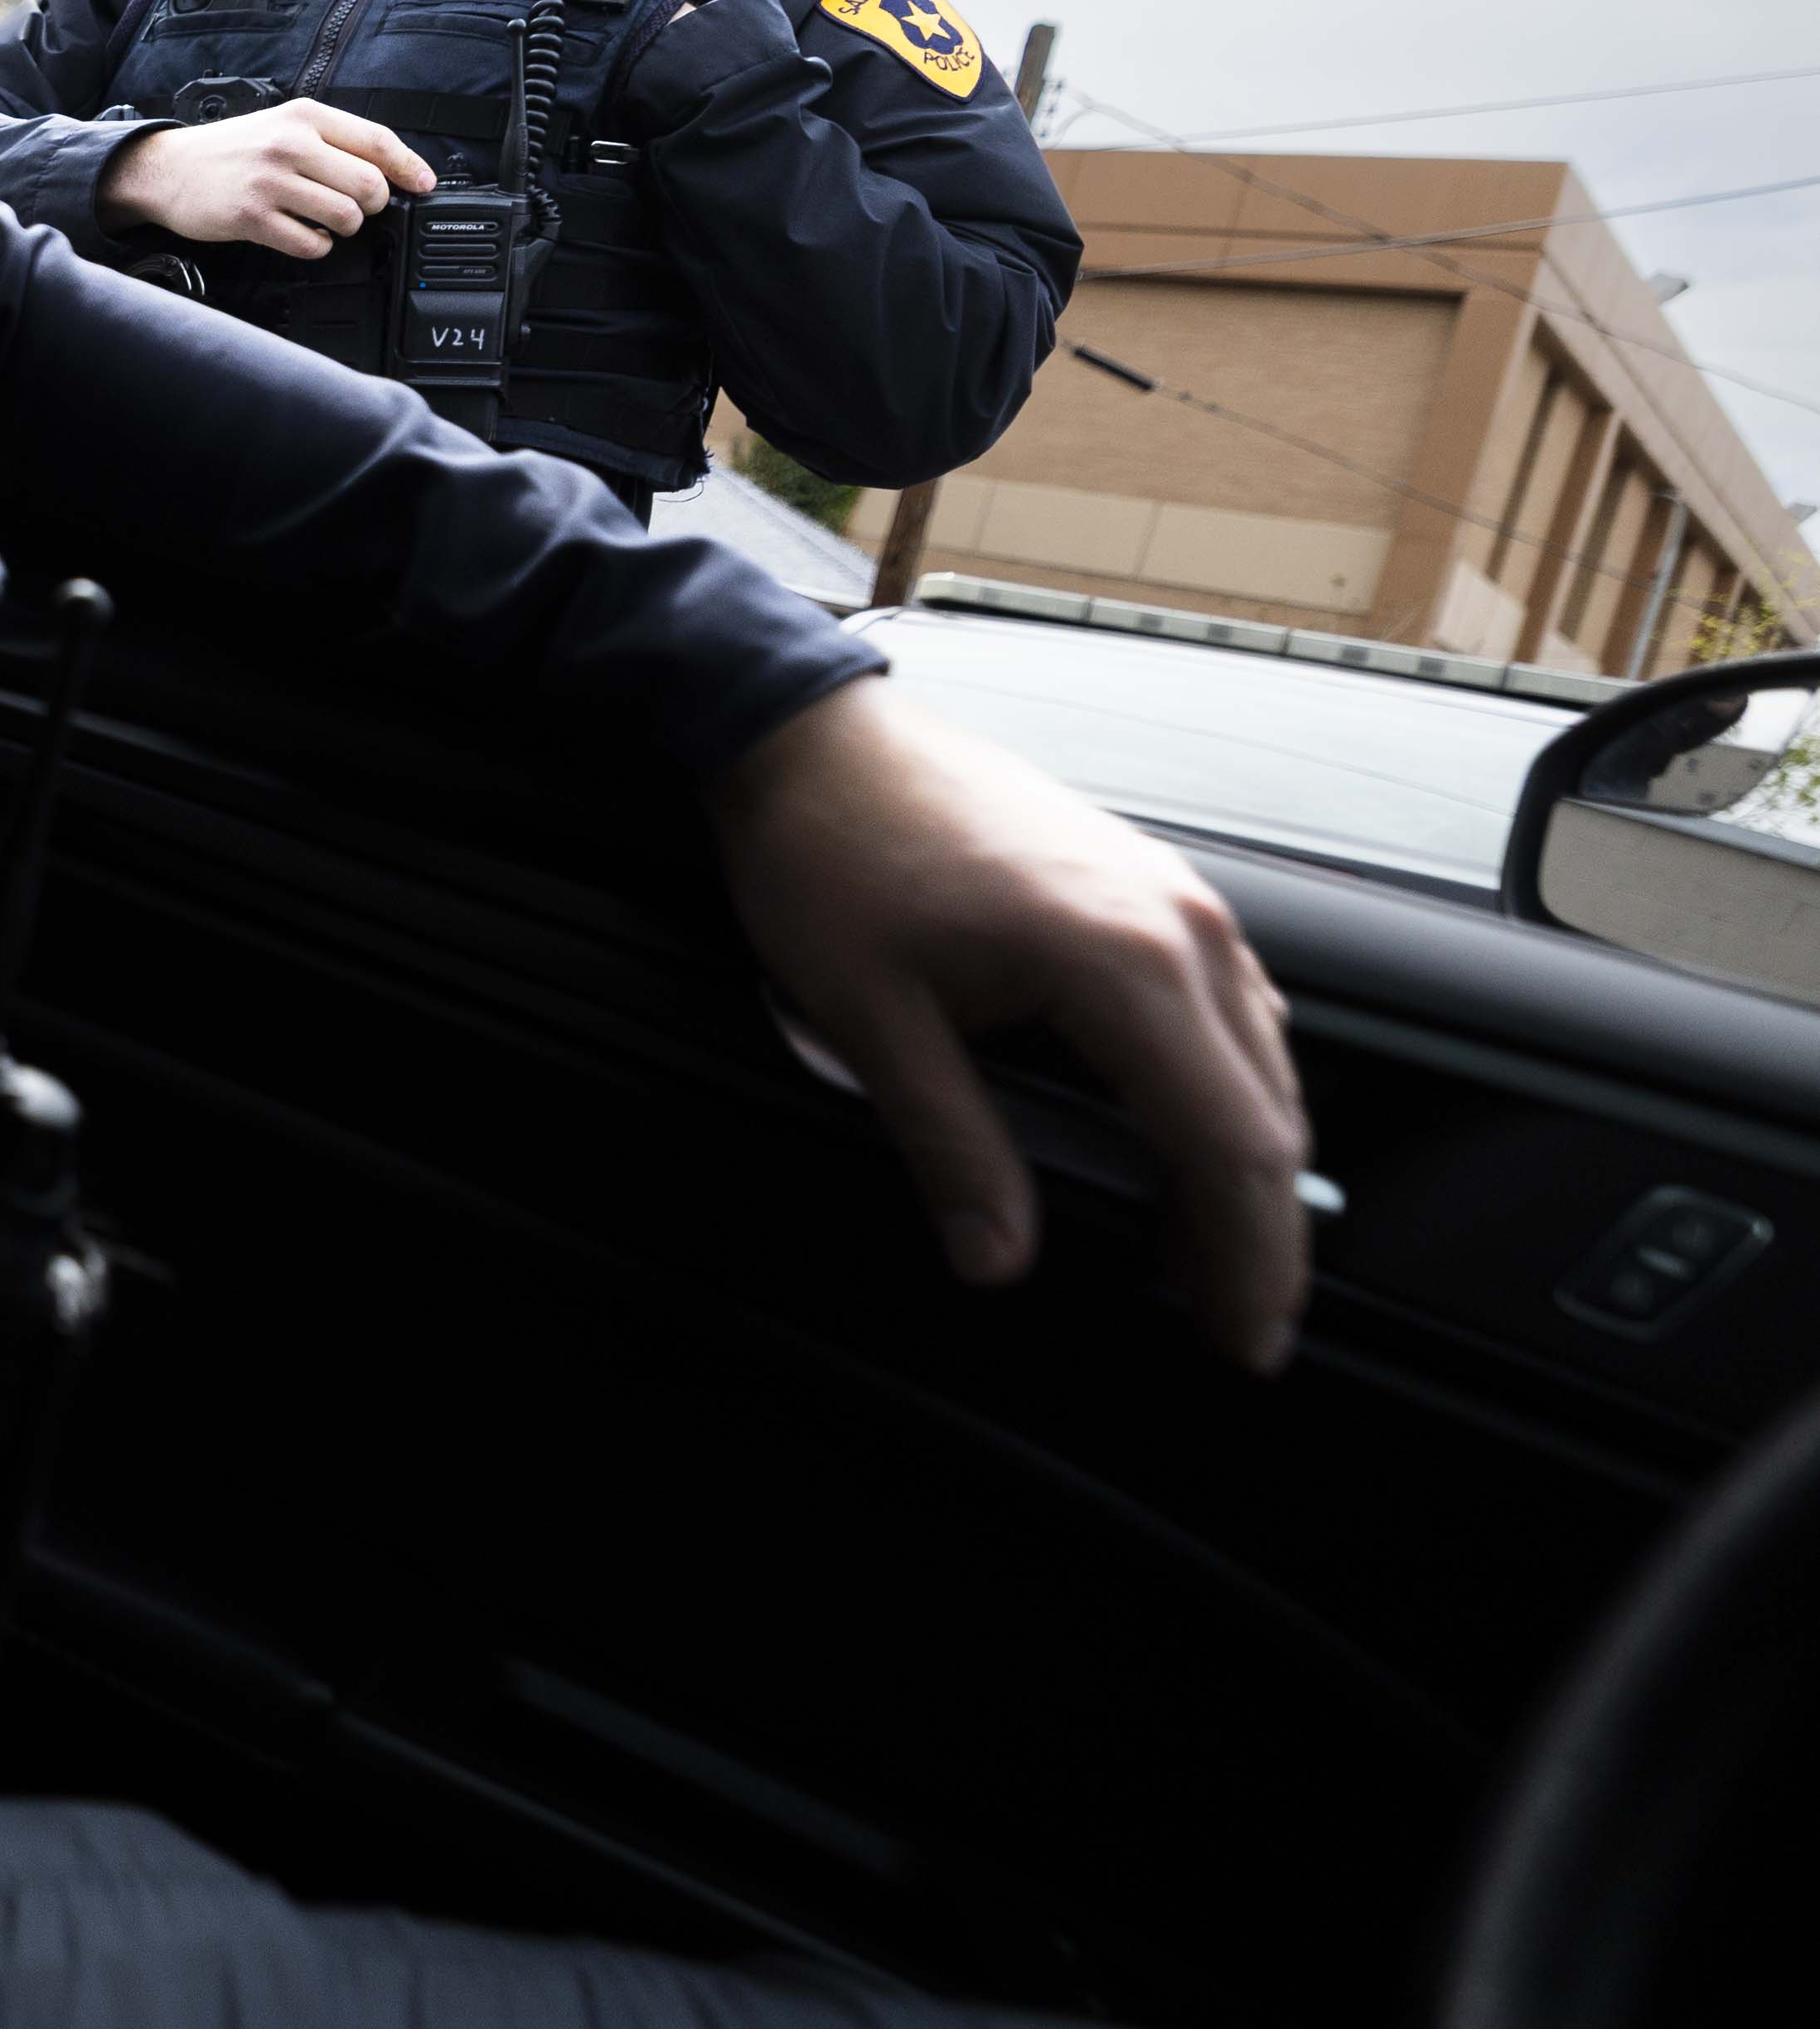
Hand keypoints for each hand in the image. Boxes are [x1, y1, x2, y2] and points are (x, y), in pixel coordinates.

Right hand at [95, 100, 434, 256]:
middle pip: (370, 184)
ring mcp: (270, 181)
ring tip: (324, 220)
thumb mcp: (282, 125)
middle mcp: (290, 144)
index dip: (410, 167)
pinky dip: (316, 247)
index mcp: (305, 116)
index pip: (377, 140)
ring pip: (346, 216)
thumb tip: (393, 170)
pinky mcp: (252, 217)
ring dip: (344, 227)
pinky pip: (311, 244)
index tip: (425, 185)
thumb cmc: (232, 151)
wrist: (169, 168)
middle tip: (356, 206)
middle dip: (372, 204)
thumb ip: (332, 140)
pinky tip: (301, 234)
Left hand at [704, 677, 1310, 1370]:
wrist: (814, 735)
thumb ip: (950, 1147)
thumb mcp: (869, 1019)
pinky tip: (1175, 1139)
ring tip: (1196, 1257)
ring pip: (1262, 1064)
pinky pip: (1228, 1009)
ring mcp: (1173, 897)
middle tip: (1227, 1328)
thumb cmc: (833, 853)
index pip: (1230, 1147)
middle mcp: (1178, 924)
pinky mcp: (1149, 886)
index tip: (1241, 1345)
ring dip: (1240, 1166)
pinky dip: (1222, 1092)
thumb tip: (996, 1256)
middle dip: (1260, 1235)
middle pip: (1267, 1116)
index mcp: (1121, 961)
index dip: (1249, 1263)